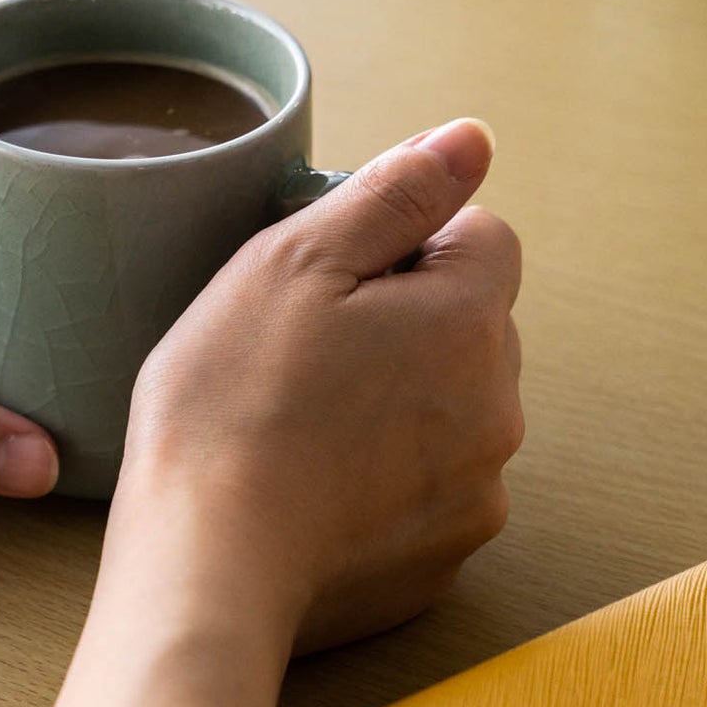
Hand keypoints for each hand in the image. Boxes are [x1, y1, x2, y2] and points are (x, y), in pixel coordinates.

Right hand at [0, 119, 520, 706]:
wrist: (207, 566)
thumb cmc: (233, 403)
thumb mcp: (295, 263)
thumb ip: (395, 192)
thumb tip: (473, 139)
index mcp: (470, 320)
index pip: (484, 238)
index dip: (408, 243)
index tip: (334, 280)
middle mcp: (499, 408)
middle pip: (470, 327)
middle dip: (405, 324)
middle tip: (302, 350)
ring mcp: (477, 493)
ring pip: (450, 410)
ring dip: (397, 403)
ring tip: (300, 424)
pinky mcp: (444, 560)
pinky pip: (428, 490)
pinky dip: (383, 482)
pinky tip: (311, 487)